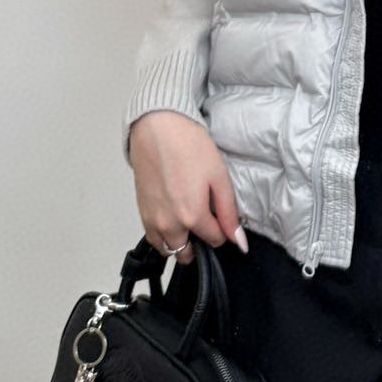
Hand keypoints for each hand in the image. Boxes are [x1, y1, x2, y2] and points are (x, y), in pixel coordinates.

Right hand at [127, 112, 248, 262]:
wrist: (157, 128)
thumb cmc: (188, 146)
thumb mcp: (219, 177)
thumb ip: (229, 213)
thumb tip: (239, 242)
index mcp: (192, 216)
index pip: (214, 241)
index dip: (222, 230)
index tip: (221, 216)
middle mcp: (169, 224)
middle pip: (188, 253)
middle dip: (199, 243)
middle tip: (205, 220)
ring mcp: (152, 220)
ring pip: (168, 249)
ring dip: (180, 243)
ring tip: (188, 219)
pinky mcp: (141, 212)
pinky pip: (153, 238)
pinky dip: (164, 236)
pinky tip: (172, 215)